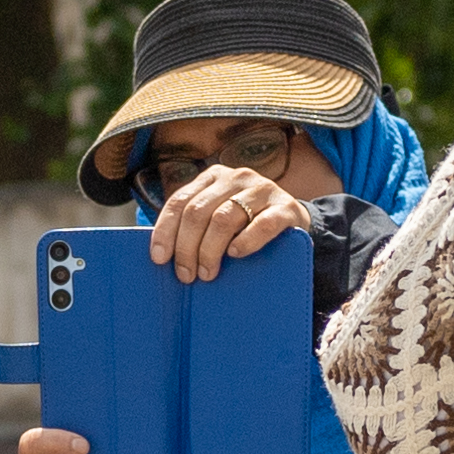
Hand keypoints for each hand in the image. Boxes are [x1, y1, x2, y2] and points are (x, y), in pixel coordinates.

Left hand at [148, 163, 307, 280]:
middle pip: (199, 211)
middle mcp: (236, 177)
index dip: (165, 230)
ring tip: (207, 273)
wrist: (294, 223)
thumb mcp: (219, 218)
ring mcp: (262, 189)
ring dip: (210, 249)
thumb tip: (163, 255)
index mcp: (213, 178)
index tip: (159, 258)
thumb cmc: (247, 226)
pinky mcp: (286, 207)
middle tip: (186, 275)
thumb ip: (196, 225)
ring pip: (225, 218)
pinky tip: (236, 254)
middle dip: (187, 247)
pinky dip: (246, 241)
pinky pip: (262, 224)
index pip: (180, 201)